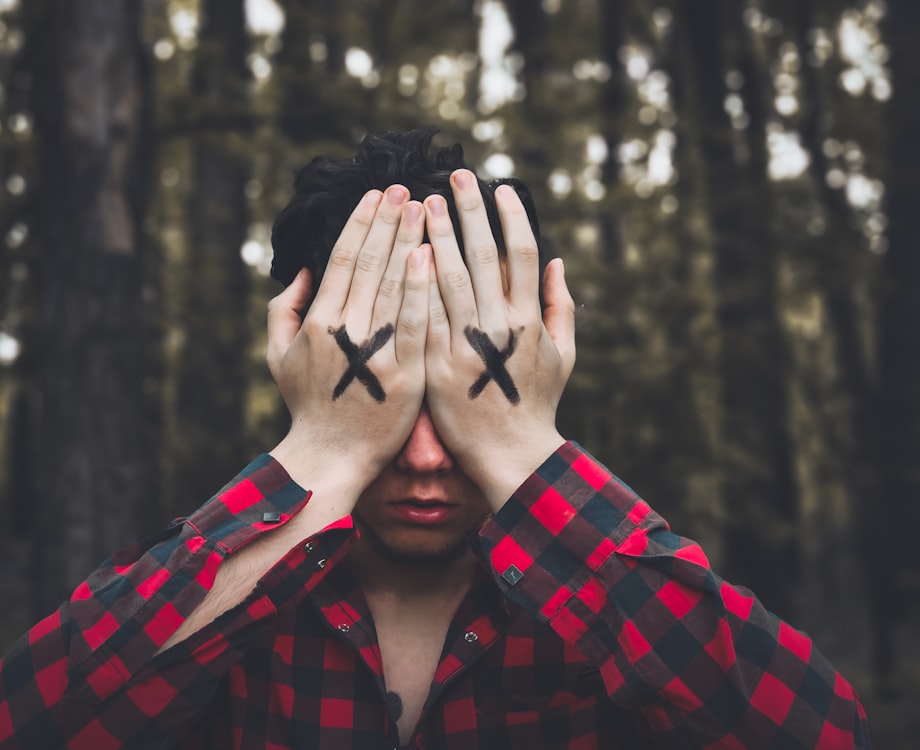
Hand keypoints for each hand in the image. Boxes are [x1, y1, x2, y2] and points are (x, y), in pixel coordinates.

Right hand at [268, 186, 430, 502]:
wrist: (332, 457)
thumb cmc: (308, 406)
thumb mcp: (279, 356)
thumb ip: (285, 309)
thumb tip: (304, 270)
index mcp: (320, 322)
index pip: (344, 259)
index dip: (361, 223)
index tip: (377, 194)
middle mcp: (348, 331)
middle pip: (371, 263)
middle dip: (389, 221)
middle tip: (406, 187)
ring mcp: (378, 352)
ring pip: (395, 285)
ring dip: (410, 242)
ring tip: (425, 208)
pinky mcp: (406, 374)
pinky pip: (416, 324)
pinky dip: (422, 290)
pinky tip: (432, 257)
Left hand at [424, 170, 574, 507]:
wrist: (509, 455)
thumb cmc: (536, 403)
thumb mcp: (562, 355)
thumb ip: (560, 307)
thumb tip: (558, 262)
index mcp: (530, 320)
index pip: (521, 254)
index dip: (510, 216)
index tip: (498, 187)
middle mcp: (499, 327)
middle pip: (482, 256)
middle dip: (469, 212)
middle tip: (454, 177)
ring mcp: (466, 346)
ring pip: (449, 278)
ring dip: (436, 236)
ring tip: (423, 202)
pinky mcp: (437, 366)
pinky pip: (423, 315)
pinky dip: (415, 282)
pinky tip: (404, 253)